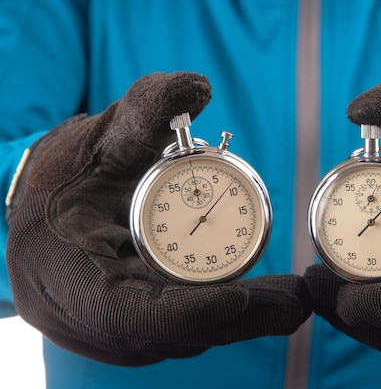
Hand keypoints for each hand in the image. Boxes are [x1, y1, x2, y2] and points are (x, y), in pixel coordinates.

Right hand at [6, 72, 310, 365]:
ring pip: (184, 333)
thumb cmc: (64, 179)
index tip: (242, 297)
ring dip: (240, 319)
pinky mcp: (135, 323)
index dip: (191, 311)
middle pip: (174, 330)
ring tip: (292, 302)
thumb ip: (144, 112)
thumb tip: (197, 85)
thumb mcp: (98, 142)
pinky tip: (265, 302)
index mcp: (68, 275)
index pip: (134, 314)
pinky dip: (225, 314)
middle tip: (295, 302)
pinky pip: (184, 326)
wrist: (46, 217)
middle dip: (238, 317)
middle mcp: (89, 317)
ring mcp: (112, 328)